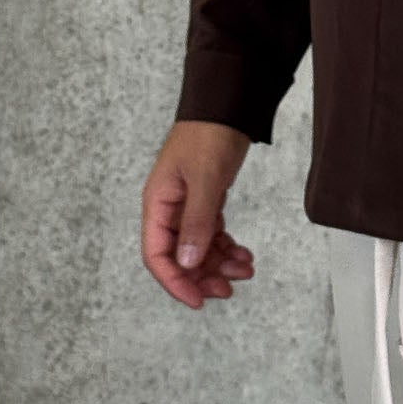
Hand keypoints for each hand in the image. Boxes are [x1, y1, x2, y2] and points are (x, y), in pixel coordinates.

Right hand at [141, 120, 255, 308]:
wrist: (228, 102)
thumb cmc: (210, 134)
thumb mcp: (205, 178)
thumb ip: (197, 221)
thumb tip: (187, 264)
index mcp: (158, 203)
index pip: (157, 255)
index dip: (175, 282)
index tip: (198, 300)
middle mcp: (169, 208)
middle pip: (179, 256)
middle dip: (202, 276)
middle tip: (229, 289)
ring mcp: (187, 204)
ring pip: (198, 247)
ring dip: (219, 263)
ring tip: (246, 269)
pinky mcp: (206, 199)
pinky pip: (211, 233)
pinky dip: (226, 246)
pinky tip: (243, 254)